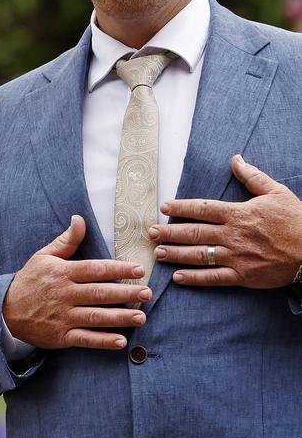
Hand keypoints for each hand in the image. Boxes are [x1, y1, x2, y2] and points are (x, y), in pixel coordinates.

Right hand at [3, 215, 151, 350]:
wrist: (5, 311)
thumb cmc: (29, 281)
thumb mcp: (43, 257)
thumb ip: (66, 241)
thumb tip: (79, 219)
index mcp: (62, 273)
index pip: (95, 269)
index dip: (118, 269)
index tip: (138, 269)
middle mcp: (63, 295)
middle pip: (99, 293)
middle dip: (125, 293)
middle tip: (147, 293)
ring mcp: (62, 317)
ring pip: (95, 317)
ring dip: (120, 318)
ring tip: (141, 317)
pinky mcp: (60, 337)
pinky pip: (84, 339)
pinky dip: (102, 341)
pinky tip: (120, 341)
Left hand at [149, 155, 301, 287]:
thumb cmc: (296, 220)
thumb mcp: (276, 192)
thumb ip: (252, 177)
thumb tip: (236, 159)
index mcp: (238, 213)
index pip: (202, 208)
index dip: (180, 208)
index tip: (164, 208)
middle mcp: (232, 235)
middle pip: (193, 232)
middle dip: (169, 232)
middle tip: (150, 233)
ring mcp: (235, 257)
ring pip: (198, 255)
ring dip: (176, 254)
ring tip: (158, 253)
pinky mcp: (242, 276)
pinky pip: (213, 278)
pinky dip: (194, 278)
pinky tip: (178, 277)